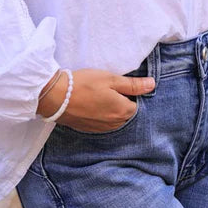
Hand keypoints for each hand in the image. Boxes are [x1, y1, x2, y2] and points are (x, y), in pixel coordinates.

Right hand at [36, 68, 154, 132]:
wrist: (56, 97)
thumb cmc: (84, 84)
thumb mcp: (111, 79)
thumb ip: (132, 84)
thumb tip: (152, 85)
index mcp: (122, 111)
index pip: (136, 106)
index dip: (131, 95)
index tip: (121, 86)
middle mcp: (114, 124)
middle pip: (126, 114)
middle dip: (122, 104)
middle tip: (110, 90)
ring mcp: (100, 128)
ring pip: (114, 121)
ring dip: (111, 111)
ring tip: (100, 97)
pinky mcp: (88, 129)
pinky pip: (102, 124)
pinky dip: (101, 116)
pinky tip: (92, 105)